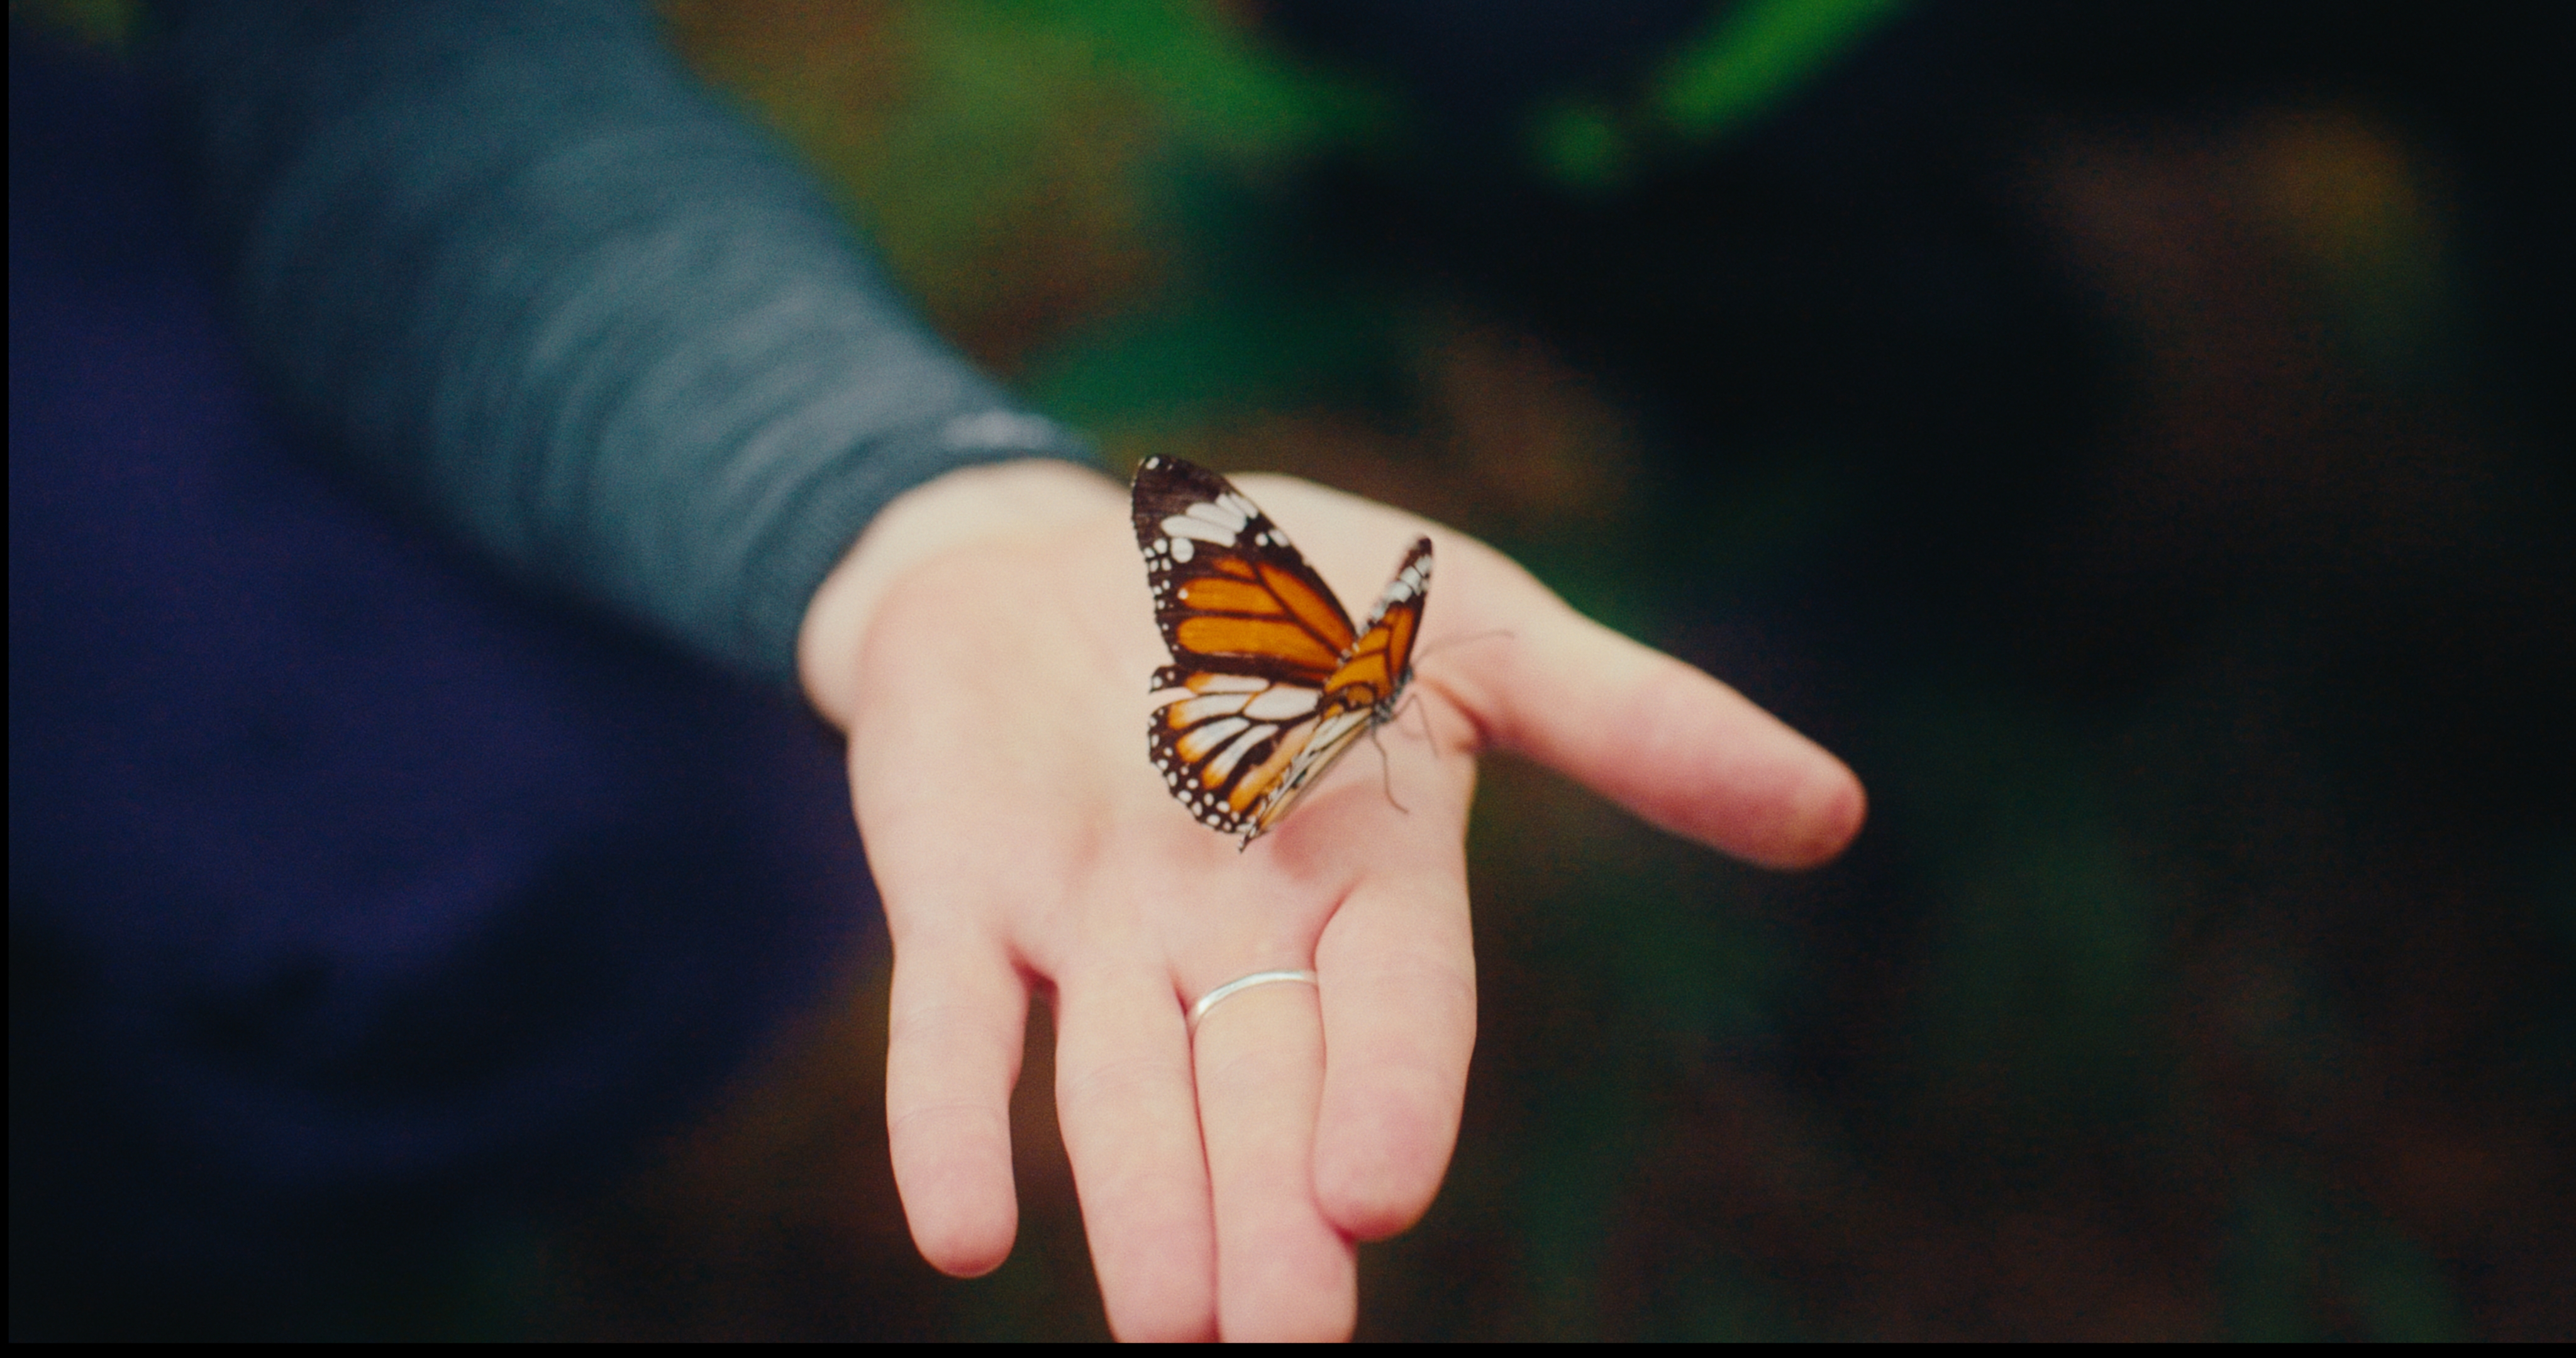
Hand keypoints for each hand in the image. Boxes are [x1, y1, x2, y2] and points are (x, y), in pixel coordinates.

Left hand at [798, 459, 1862, 1339]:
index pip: (1395, 1004)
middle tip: (1280, 1349)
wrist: (1058, 546)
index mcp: (1370, 874)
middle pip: (1260, 1092)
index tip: (1373, 1195)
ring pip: (1115, 1094)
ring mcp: (1087, 928)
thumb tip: (1839, 812)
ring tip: (1164, 1333)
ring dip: (1139, 1209)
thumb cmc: (1296, 589)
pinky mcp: (957, 905)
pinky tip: (959, 1237)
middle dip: (1270, 1218)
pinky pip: (950, 1024)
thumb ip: (1632, 720)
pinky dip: (949, 1120)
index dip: (1387, 1092)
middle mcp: (1234, 934)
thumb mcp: (1473, 624)